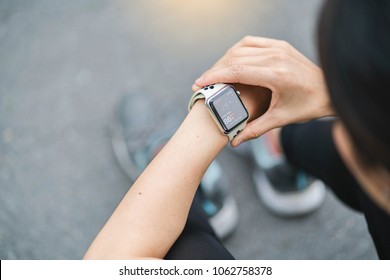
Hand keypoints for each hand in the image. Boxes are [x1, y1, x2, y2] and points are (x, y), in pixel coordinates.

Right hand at [193, 36, 333, 145]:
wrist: (331, 91)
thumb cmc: (308, 106)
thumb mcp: (281, 119)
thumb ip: (255, 129)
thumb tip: (234, 141)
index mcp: (277, 75)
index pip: (237, 72)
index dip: (215, 77)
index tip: (198, 83)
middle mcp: (277, 56)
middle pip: (235, 59)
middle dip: (215, 70)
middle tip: (202, 82)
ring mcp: (279, 48)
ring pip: (241, 49)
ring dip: (224, 60)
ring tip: (214, 74)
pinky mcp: (280, 45)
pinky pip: (252, 43)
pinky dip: (237, 50)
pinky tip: (230, 61)